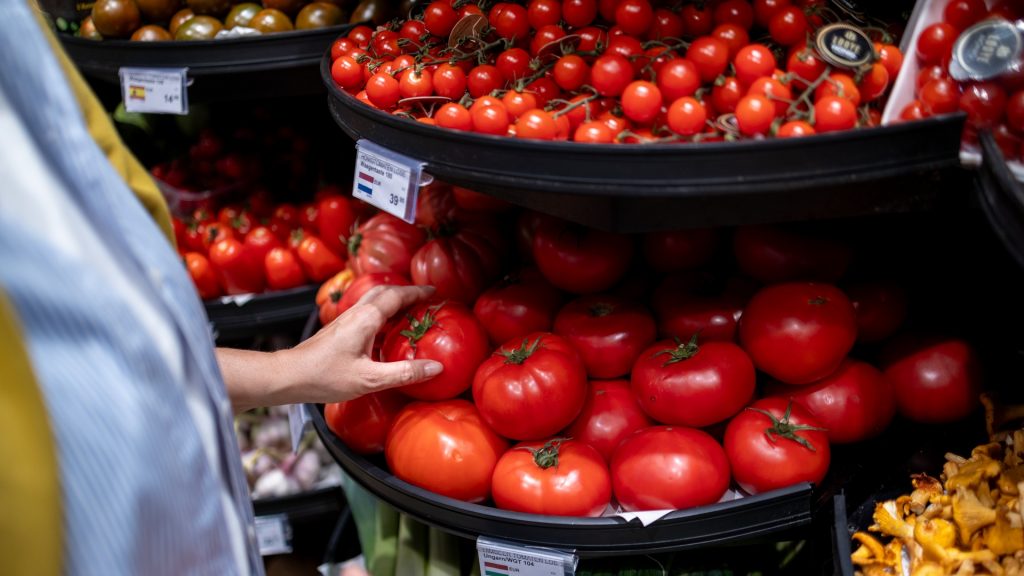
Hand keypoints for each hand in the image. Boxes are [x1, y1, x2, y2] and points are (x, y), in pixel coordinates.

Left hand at [281, 284, 442, 403]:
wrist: (289, 375)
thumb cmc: (324, 376)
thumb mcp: (369, 379)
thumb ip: (404, 373)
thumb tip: (435, 367)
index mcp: (366, 318)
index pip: (397, 296)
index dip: (417, 292)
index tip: (434, 291)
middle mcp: (356, 313)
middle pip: (385, 292)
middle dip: (407, 292)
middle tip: (425, 298)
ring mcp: (346, 320)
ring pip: (374, 300)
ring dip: (394, 300)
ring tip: (410, 310)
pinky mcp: (339, 329)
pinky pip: (366, 312)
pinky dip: (382, 313)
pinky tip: (386, 330)